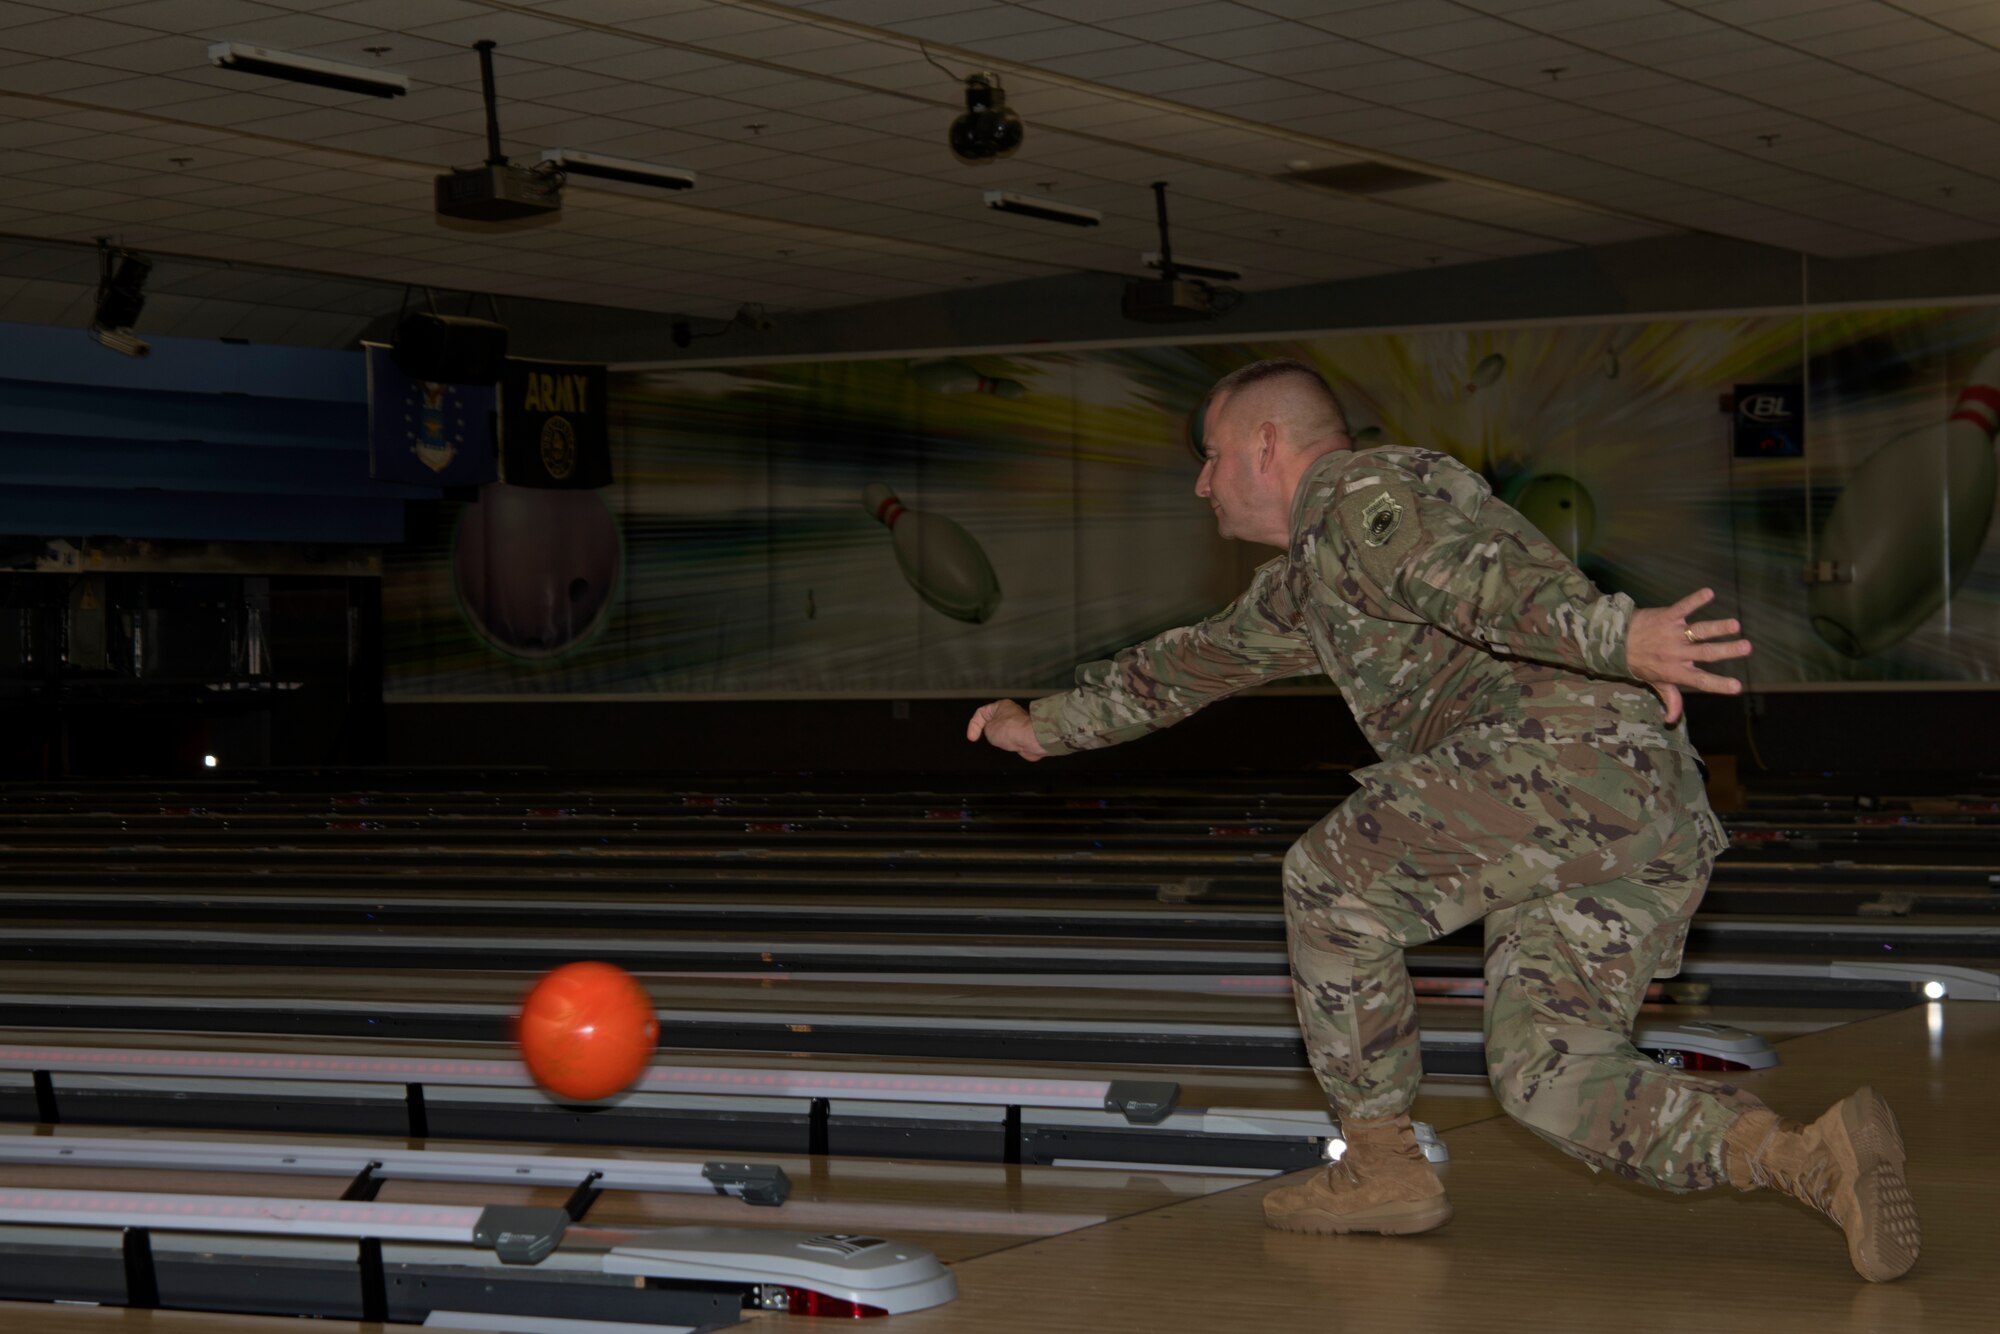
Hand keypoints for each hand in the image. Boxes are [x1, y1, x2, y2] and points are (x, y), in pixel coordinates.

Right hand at [966, 699, 1050, 760]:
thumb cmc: (1012, 731)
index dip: (973, 725)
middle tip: (987, 738)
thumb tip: (992, 733)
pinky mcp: (1023, 735)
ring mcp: (1017, 724)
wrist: (1032, 739)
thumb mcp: (988, 729)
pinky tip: (1011, 746)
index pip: (981, 713)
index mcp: (1001, 706)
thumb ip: (986, 729)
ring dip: (999, 739)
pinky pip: (1011, 740)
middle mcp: (1010, 713)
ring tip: (1002, 742)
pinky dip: (1008, 745)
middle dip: (987, 732)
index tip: (972, 738)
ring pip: (1001, 732)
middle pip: (991, 722)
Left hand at [1625, 587, 1751, 725]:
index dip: (1718, 684)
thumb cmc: (1640, 663)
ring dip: (1717, 627)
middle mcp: (1676, 653)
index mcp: (1676, 671)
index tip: (1737, 687)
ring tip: (1734, 625)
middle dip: (1727, 650)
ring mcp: (1672, 633)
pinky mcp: (1667, 616)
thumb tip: (1672, 720)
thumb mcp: (1655, 682)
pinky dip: (1695, 600)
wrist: (1615, 641)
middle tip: (1747, 647)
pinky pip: (1682, 607)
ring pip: (1698, 631)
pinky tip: (1709, 593)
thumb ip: (1670, 698)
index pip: (1701, 680)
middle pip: (1706, 652)